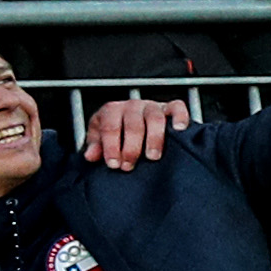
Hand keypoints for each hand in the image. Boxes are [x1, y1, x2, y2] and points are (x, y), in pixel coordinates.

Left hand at [76, 94, 195, 171]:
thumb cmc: (114, 131)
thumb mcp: (99, 138)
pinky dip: (180, 117)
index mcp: (111, 110)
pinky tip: (179, 130)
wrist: (129, 120)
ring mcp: (152, 105)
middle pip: (133, 124)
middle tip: (129, 165)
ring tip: (152, 157)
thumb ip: (95, 146)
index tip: (113, 164)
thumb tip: (90, 156)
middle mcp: (132, 106)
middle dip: (131, 148)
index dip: (111, 147)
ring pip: (155, 118)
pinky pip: (177, 107)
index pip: (110, 127)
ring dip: (154, 138)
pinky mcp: (170, 107)